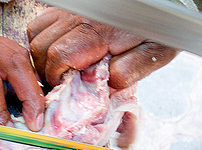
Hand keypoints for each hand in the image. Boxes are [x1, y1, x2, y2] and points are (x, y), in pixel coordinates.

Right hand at [27, 8, 177, 88]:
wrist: (164, 9)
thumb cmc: (158, 30)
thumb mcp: (150, 57)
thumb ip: (125, 74)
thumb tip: (99, 89)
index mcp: (97, 33)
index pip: (57, 58)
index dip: (56, 79)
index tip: (66, 88)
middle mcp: (79, 18)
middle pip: (41, 48)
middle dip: (47, 70)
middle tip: (63, 81)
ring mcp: (72, 10)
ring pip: (37, 34)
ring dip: (43, 55)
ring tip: (61, 67)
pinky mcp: (71, 7)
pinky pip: (43, 23)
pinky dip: (44, 39)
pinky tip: (59, 49)